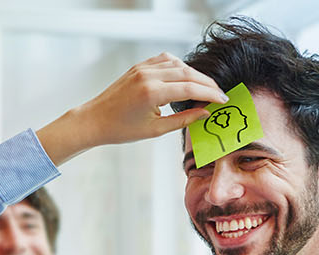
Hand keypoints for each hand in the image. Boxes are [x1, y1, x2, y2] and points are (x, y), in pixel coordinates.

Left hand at [37, 52, 228, 164]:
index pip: (190, 88)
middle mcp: (148, 76)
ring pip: (178, 63)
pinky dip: (180, 66)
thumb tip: (206, 113)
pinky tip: (186, 77)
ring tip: (206, 88)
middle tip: (219, 94)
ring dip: (195, 74)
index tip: (223, 101)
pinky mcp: (139, 66)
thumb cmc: (122, 129)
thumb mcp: (155, 130)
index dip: (210, 94)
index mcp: (151, 93)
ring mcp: (143, 68)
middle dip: (207, 83)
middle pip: (188, 73)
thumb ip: (183, 120)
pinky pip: (165, 60)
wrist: (95, 120)